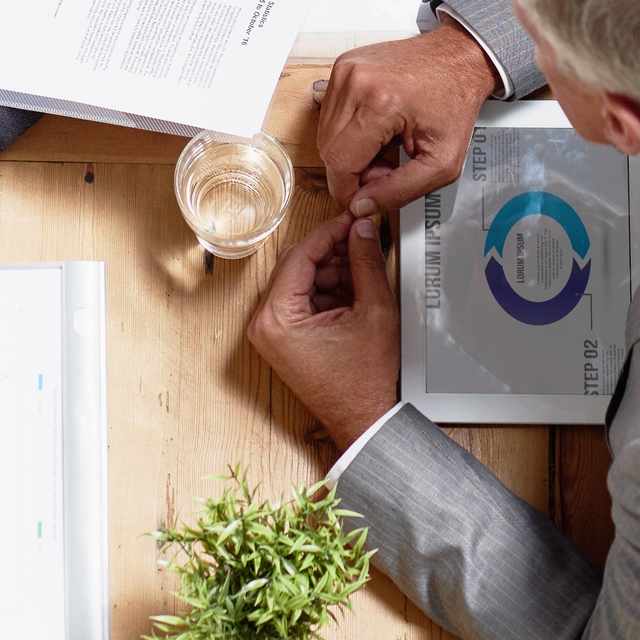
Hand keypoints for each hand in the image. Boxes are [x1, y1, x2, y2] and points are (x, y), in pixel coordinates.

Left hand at [247, 215, 400, 451]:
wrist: (364, 420)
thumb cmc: (364, 380)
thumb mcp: (374, 311)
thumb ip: (365, 262)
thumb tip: (361, 230)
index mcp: (277, 317)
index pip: (300, 255)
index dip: (330, 233)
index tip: (351, 219)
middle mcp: (265, 324)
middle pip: (297, 266)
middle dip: (332, 254)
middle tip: (362, 241)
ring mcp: (272, 333)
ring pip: (302, 281)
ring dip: (333, 274)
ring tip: (364, 278)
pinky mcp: (283, 339)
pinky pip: (303, 301)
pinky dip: (328, 293)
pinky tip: (354, 295)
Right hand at [318, 15, 495, 214]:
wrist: (457, 58)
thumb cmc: (454, 101)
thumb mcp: (442, 161)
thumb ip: (400, 191)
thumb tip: (362, 205)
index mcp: (380, 102)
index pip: (339, 162)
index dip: (348, 188)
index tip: (366, 195)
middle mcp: (356, 81)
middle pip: (328, 149)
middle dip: (352, 170)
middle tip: (386, 167)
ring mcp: (345, 70)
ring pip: (325, 133)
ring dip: (349, 150)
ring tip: (384, 146)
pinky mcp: (342, 67)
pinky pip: (329, 113)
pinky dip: (348, 129)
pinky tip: (375, 128)